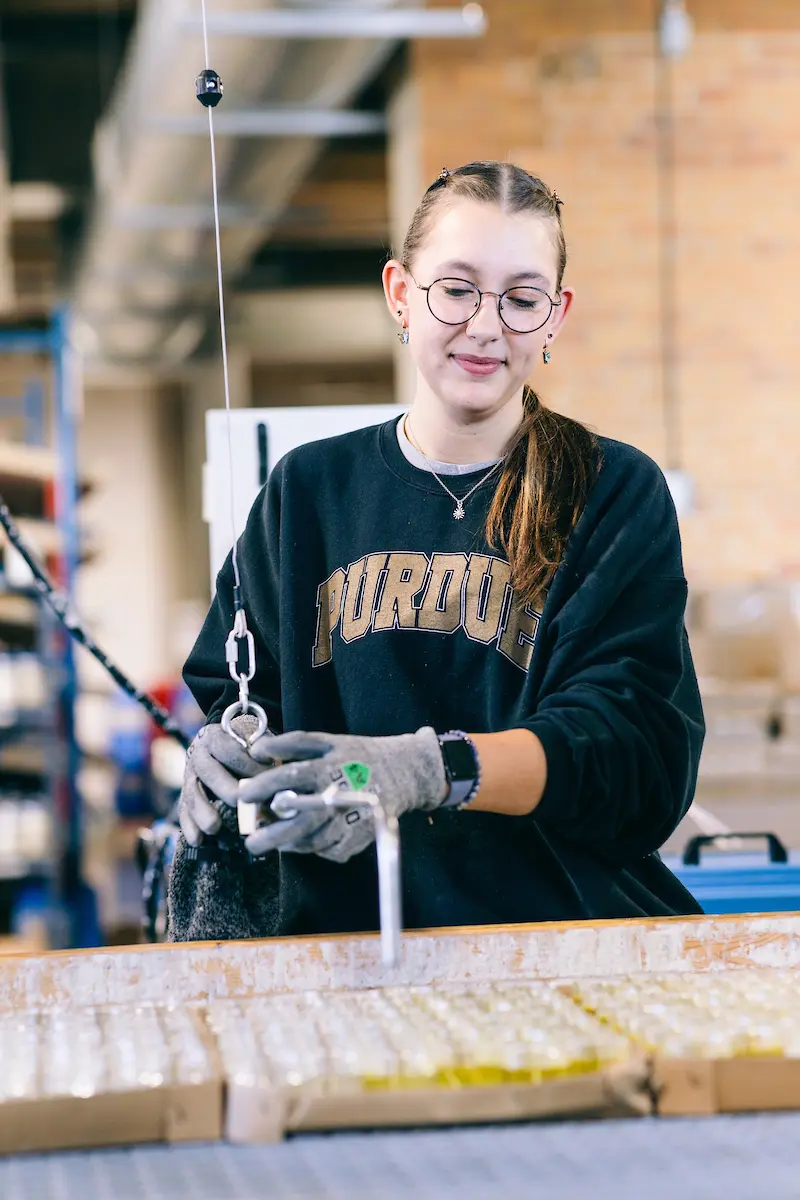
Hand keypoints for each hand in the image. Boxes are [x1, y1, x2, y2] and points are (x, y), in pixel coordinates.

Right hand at [178, 715, 273, 846]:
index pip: (231, 751)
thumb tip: (278, 770)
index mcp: (217, 738)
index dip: (249, 765)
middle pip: (209, 772)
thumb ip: (263, 751)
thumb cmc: (245, 746)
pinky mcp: (185, 795)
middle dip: (225, 788)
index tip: (267, 778)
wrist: (221, 744)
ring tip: (214, 827)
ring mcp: (189, 776)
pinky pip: (183, 811)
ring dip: (202, 811)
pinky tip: (197, 840)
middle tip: (240, 802)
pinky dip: (189, 826)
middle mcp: (199, 755)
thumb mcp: (254, 739)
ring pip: (192, 793)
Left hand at [238, 726, 447, 861]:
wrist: (405, 773)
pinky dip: (312, 848)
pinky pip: (328, 851)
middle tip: (251, 843)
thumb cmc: (360, 754)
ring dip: (289, 844)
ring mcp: (352, 821)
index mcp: (329, 767)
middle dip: (271, 835)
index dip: (262, 787)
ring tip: (274, 841)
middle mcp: (339, 796)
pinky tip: (305, 839)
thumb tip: (257, 751)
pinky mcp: (361, 838)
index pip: (289, 778)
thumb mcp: (329, 740)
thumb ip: (293, 743)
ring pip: (312, 842)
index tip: (242, 796)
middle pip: (300, 822)